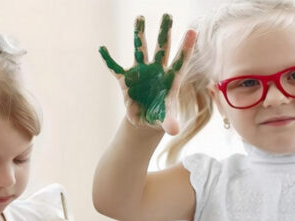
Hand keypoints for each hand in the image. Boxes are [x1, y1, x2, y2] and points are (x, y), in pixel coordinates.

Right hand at [99, 14, 196, 134]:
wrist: (146, 120)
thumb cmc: (160, 116)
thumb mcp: (166, 120)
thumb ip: (170, 122)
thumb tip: (174, 130)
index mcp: (170, 79)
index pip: (180, 61)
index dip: (186, 48)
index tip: (193, 31)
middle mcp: (157, 71)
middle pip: (162, 49)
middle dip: (164, 33)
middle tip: (167, 15)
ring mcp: (141, 72)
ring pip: (140, 50)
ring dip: (139, 34)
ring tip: (140, 17)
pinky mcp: (127, 80)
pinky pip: (116, 68)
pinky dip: (108, 60)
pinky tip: (102, 49)